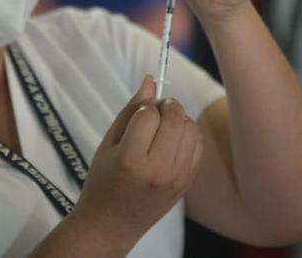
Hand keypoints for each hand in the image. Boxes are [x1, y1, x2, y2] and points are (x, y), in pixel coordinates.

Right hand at [72, 76, 203, 250]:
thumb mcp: (108, 143)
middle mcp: (157, 170)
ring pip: (190, 128)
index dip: (144, 106)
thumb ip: (130, 110)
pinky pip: (197, 145)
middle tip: (155, 112)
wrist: (112, 223)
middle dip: (166, 106)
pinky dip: (188, 134)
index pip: (148, 114)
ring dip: (178, 118)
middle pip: (174, 118)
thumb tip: (151, 79)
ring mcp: (176, 178)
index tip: (138, 112)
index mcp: (130, 160)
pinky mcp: (187, 182)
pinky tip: (172, 139)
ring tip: (163, 126)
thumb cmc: (103, 181)